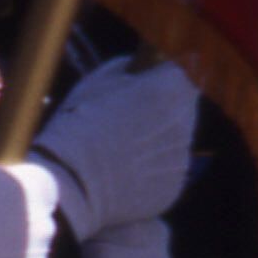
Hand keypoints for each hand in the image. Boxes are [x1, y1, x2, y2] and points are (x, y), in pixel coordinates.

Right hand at [30, 55, 196, 242]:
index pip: (186, 71)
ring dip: (157, 142)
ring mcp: (182, 159)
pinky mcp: (174, 188)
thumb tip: (140, 69)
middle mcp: (185, 123)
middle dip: (163, 109)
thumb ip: (130, 68)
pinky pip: (166, 173)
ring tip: (120, 151)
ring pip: (175, 143)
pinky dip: (151, 173)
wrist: (71, 182)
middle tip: (129, 119)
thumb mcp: (99, 80)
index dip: (166, 76)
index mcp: (171, 88)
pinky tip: (123, 174)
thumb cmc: (79, 123)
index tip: (150, 81)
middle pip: (183, 109)